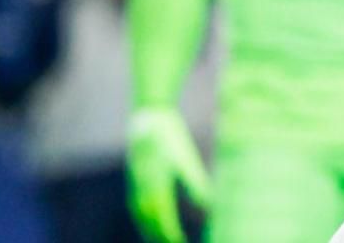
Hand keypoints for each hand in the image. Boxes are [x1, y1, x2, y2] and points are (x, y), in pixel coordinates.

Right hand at [127, 108, 209, 242]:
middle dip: (159, 236)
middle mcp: (141, 187)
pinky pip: (135, 204)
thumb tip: (210, 206)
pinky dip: (142, 217)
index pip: (162, 218)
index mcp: (156, 185)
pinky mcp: (133, 177)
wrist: (149, 114)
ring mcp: (135, 183)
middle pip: (149, 221)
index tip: (180, 242)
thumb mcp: (186, 159)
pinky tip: (148, 220)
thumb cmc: (171, 136)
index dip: (170, 234)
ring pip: (140, 214)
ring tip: (159, 239)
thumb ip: (195, 185)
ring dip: (148, 229)